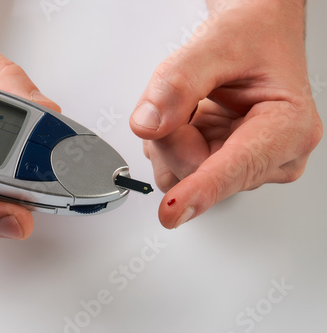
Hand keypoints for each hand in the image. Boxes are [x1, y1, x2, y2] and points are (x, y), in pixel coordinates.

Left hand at [130, 0, 322, 228]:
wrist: (257, 35)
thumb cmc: (253, 37)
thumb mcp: (217, 45)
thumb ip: (178, 83)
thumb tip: (149, 125)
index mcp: (288, 126)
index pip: (237, 166)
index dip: (202, 188)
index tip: (175, 209)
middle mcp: (273, 155)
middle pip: (196, 171)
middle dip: (172, 135)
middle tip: (181, 97)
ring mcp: (246, 165)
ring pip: (180, 174)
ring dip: (169, 138)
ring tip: (192, 103)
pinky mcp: (223, 166)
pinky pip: (177, 169)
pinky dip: (170, 142)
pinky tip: (190, 118)